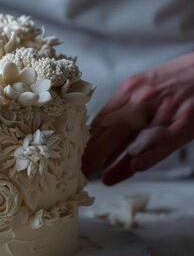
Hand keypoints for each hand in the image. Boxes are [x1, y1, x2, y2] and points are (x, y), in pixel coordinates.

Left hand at [83, 52, 193, 184]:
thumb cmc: (178, 78)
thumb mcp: (147, 84)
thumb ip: (126, 105)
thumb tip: (103, 129)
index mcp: (130, 89)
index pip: (102, 118)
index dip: (87, 140)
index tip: (73, 157)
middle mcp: (142, 98)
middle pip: (111, 128)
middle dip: (93, 152)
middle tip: (79, 172)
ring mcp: (164, 108)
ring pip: (134, 135)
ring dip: (115, 158)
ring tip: (100, 178)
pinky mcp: (187, 118)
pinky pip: (166, 139)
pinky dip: (151, 153)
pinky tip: (137, 167)